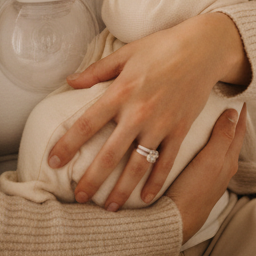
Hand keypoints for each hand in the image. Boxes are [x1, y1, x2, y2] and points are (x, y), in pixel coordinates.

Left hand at [47, 13, 247, 209]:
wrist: (202, 49)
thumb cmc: (162, 47)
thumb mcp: (126, 54)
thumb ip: (96, 71)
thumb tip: (69, 81)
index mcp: (120, 92)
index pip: (87, 124)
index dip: (67, 144)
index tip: (53, 161)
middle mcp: (138, 112)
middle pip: (109, 154)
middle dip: (91, 179)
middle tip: (78, 198)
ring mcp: (161, 124)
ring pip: (137, 165)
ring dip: (122, 190)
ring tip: (109, 208)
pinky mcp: (180, 130)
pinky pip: (166, 161)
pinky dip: (156, 182)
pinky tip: (146, 198)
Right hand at [167, 106, 246, 242]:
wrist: (174, 222)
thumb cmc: (193, 191)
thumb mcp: (211, 160)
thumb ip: (223, 137)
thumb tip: (234, 112)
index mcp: (229, 160)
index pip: (239, 129)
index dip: (240, 111)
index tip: (239, 92)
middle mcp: (222, 167)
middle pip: (229, 136)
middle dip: (229, 117)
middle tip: (224, 97)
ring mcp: (209, 174)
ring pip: (216, 145)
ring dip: (215, 129)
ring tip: (208, 112)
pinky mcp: (195, 180)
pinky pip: (203, 155)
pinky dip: (202, 142)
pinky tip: (191, 139)